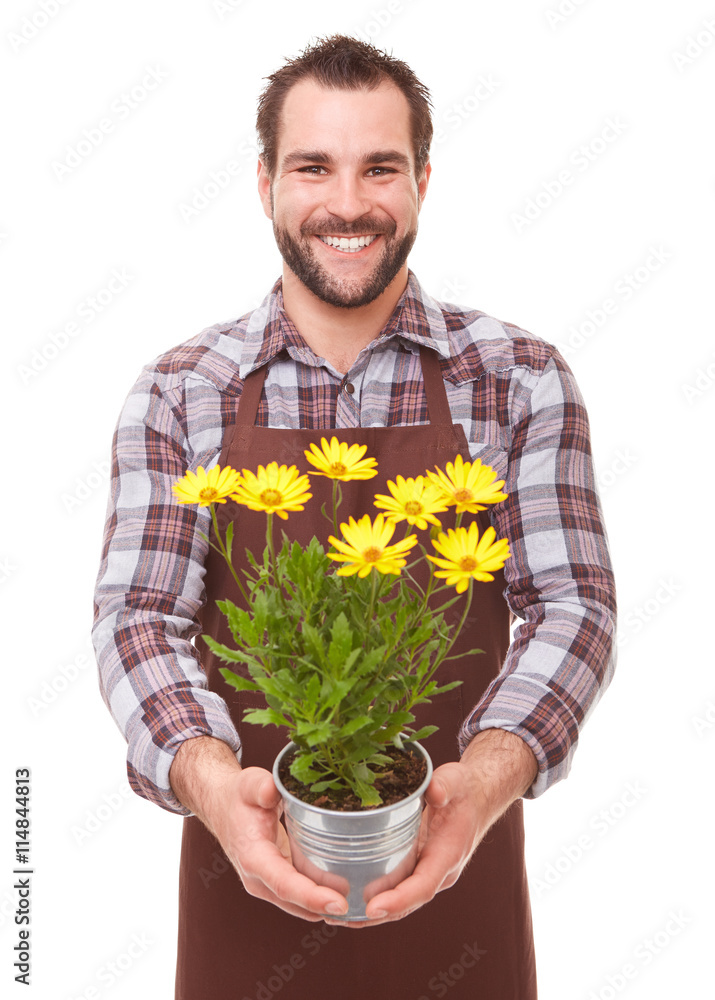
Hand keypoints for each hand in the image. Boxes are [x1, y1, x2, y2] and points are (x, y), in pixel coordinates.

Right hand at [170, 737, 348, 921]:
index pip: (284, 884)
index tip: (338, 903)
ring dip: (324, 909)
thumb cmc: (239, 797)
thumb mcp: (249, 784)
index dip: (311, 896)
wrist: (224, 808)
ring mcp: (265, 884)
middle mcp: (257, 879)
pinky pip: (298, 898)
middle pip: (295, 902)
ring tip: (358, 907)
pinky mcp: (274, 882)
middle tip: (359, 907)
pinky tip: (343, 896)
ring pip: (298, 905)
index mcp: (253, 857)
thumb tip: (270, 790)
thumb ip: (260, 786)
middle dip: (325, 907)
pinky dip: (318, 900)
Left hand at [327, 728, 537, 927]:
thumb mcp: (455, 780)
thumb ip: (445, 786)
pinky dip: (377, 897)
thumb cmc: (464, 789)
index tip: (372, 907)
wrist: (477, 797)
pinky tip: (351, 900)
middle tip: (342, 917)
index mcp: (447, 855)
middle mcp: (439, 871)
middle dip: (377, 914)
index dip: (398, 900)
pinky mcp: (418, 866)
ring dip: (373, 913)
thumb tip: (434, 792)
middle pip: (407, 902)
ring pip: (401, 900)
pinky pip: (398, 887)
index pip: (423, 886)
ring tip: (337, 917)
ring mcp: (429, 871)